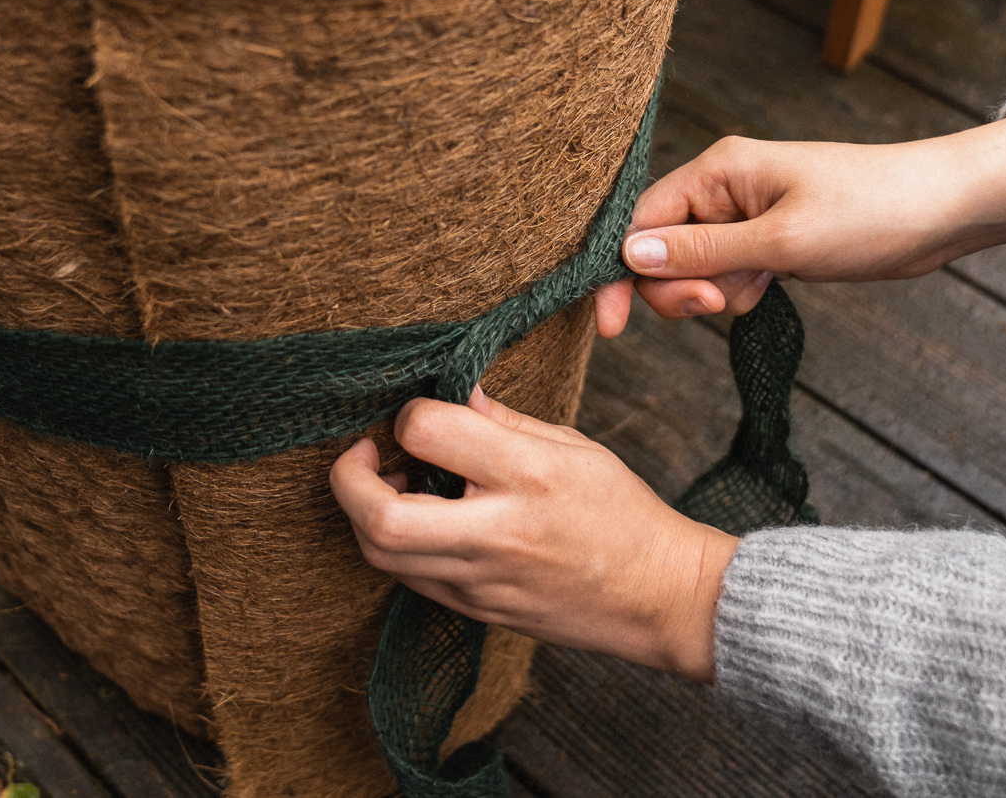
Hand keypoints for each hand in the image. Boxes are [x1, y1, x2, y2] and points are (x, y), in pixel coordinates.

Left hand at [329, 387, 737, 681]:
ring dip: (365, 513)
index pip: (429, 432)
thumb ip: (502, 421)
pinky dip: (395, 544)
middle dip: (349, 479)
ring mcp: (482, 581)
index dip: (410, 414)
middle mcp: (497, 532)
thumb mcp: (572, 445)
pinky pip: (410, 578)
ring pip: (382, 555)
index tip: (421, 413)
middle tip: (361, 452)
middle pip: (381, 517)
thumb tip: (451, 395)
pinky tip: (418, 518)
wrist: (656, 596)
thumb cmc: (620, 512)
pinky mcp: (476, 611)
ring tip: (392, 483)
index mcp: (527, 475)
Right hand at [594, 116, 1005, 334]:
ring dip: (717, 293)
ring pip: (695, 270)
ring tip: (765, 286)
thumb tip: (632, 258)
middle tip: (720, 303)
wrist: (943, 210)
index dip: (621, 274)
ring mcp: (746, 214)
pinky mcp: (769, 238)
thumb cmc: (871, 211)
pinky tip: (775, 287)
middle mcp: (724, 188)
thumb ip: (703, 253)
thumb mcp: (781, 241)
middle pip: (662, 251)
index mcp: (718, 170)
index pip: (641, 224)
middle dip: (681, 289)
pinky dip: (741, 291)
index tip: (612, 327)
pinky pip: (728, 274)